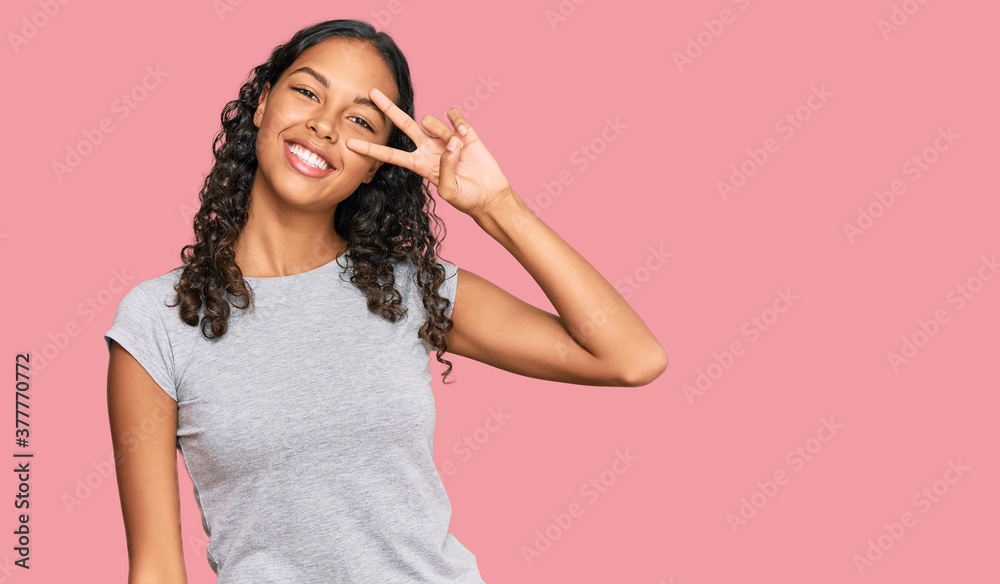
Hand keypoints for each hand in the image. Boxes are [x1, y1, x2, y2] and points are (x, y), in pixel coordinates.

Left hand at [345, 88, 511, 217]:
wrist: (489, 195)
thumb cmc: (467, 198)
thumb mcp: (450, 191)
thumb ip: (445, 168)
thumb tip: (449, 142)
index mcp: (420, 165)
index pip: (390, 155)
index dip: (371, 149)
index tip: (350, 144)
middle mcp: (429, 148)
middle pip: (404, 124)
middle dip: (388, 108)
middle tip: (372, 92)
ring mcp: (445, 138)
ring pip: (431, 121)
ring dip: (440, 130)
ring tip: (456, 145)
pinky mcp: (464, 132)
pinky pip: (454, 116)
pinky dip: (457, 121)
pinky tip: (465, 133)